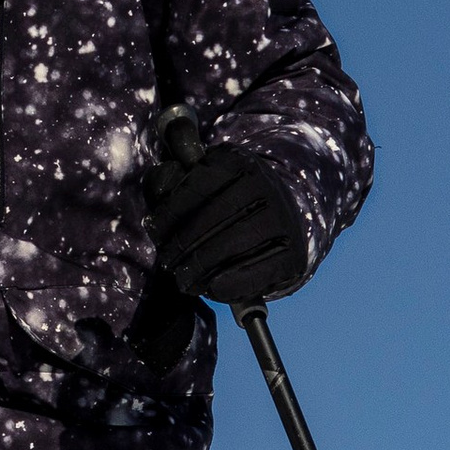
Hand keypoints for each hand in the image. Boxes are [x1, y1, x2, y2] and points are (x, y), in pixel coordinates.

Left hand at [142, 125, 302, 308]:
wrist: (285, 218)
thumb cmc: (233, 203)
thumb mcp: (208, 184)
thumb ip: (178, 189)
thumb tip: (157, 209)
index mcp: (239, 162)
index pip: (197, 186)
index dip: (170, 213)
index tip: (155, 232)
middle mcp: (265, 185)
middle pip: (213, 217)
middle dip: (182, 244)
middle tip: (167, 263)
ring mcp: (282, 218)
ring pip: (233, 244)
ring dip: (201, 267)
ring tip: (184, 279)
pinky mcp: (293, 253)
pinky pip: (256, 271)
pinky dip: (230, 283)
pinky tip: (212, 288)